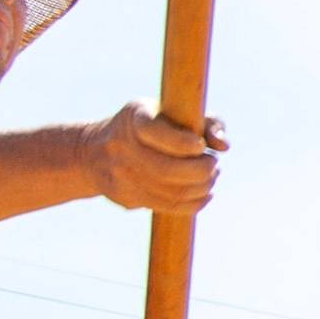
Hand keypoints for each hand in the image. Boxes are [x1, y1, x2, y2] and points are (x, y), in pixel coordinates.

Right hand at [90, 107, 225, 217]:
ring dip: (201, 187)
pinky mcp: (126, 198)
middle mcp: (122, 147)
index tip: (200, 145)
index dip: (182, 142)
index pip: (155, 132)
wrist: (95, 152)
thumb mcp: (172, 112)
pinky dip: (194, 202)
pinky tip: (205, 194)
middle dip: (201, 170)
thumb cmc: (151, 126)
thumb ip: (205, 122)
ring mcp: (121, 176)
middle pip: (167, 169)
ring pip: (170, 191)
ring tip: (211, 177)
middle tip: (213, 164)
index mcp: (133, 119)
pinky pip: (167, 206)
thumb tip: (224, 146)